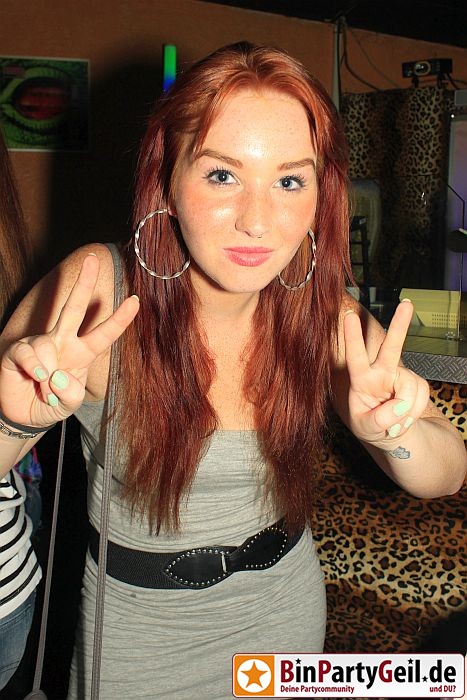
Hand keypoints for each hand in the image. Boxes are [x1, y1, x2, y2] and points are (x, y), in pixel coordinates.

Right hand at [0, 254, 138, 428]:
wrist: (26, 416)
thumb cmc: (53, 404)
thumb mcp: (71, 404)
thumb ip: (71, 393)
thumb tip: (56, 374)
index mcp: (82, 352)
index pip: (104, 333)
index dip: (120, 318)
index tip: (136, 300)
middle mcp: (62, 341)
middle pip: (74, 307)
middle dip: (84, 283)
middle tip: (93, 259)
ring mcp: (40, 343)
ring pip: (47, 344)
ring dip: (48, 375)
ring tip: (46, 391)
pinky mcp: (18, 350)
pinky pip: (28, 353)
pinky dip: (33, 369)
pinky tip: (35, 378)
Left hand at [343, 300, 428, 445]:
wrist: (389, 433)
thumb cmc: (369, 425)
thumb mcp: (366, 428)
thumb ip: (379, 419)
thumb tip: (401, 405)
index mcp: (361, 379)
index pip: (355, 357)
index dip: (353, 338)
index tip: (349, 317)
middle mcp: (380, 371)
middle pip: (391, 346)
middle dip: (400, 325)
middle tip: (407, 304)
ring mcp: (400, 376)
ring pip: (411, 386)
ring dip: (407, 409)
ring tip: (396, 422)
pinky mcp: (416, 382)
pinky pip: (422, 395)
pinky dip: (415, 411)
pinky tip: (406, 417)